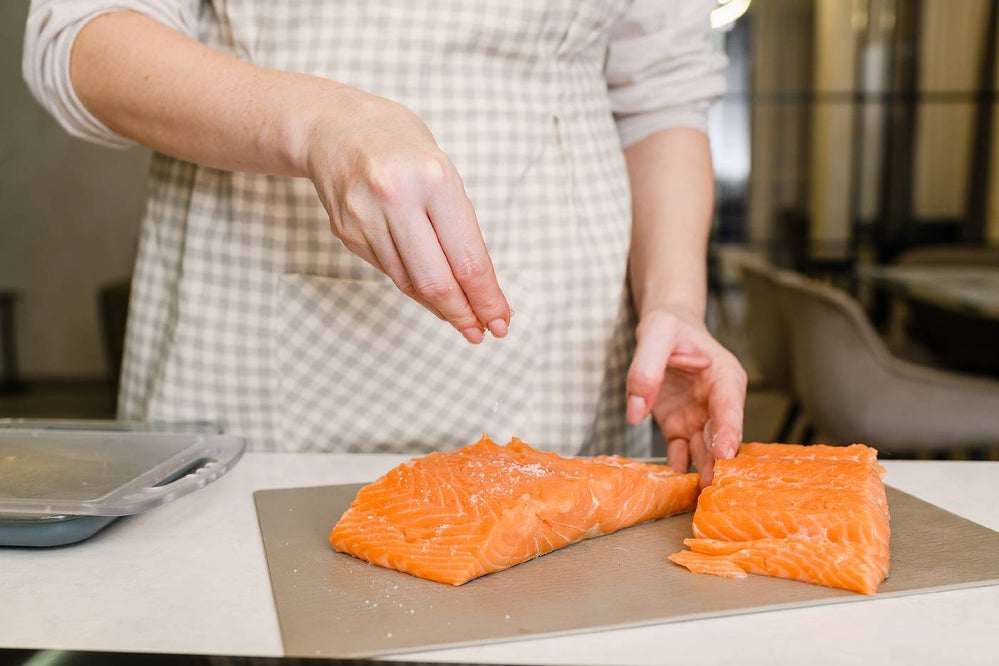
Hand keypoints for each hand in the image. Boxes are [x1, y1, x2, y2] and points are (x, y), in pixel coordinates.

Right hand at [302, 90, 510, 343]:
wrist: (336, 127)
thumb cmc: (404, 150)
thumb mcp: (444, 174)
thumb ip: (460, 229)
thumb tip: (478, 290)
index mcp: (435, 179)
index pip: (468, 258)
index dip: (487, 299)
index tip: (501, 321)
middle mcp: (397, 198)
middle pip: (437, 280)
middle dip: (464, 314)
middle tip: (481, 332)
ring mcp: (366, 217)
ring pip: (410, 283)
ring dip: (440, 307)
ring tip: (461, 319)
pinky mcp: (346, 233)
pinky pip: (390, 272)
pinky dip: (414, 288)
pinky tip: (430, 293)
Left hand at [625, 308, 746, 485]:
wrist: (666, 329)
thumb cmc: (670, 326)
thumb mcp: (656, 332)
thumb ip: (646, 368)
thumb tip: (636, 411)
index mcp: (724, 377)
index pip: (729, 408)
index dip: (729, 432)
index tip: (725, 454)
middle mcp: (717, 403)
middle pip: (720, 437)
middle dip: (718, 462)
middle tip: (712, 487)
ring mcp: (699, 418)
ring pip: (703, 451)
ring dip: (701, 472)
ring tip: (698, 495)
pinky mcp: (679, 427)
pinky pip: (679, 452)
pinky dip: (678, 469)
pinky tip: (673, 486)